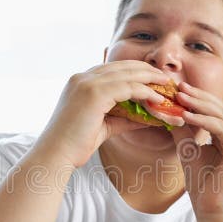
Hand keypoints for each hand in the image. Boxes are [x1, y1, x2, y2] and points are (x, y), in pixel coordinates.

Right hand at [35, 61, 170, 167]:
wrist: (56, 155)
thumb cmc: (75, 145)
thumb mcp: (103, 126)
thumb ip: (123, 118)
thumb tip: (147, 118)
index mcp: (80, 82)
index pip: (113, 69)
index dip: (135, 71)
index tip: (153, 78)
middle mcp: (82, 77)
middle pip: (123, 66)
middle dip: (146, 70)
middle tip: (165, 78)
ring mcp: (87, 83)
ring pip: (128, 74)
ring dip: (150, 79)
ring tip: (166, 85)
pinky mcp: (95, 93)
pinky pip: (128, 87)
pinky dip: (145, 92)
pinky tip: (157, 99)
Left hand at [169, 81, 222, 215]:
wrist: (213, 211)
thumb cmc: (203, 186)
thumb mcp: (188, 151)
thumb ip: (183, 131)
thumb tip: (169, 112)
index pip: (213, 110)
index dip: (196, 98)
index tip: (176, 89)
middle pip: (219, 108)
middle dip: (198, 96)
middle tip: (178, 87)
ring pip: (221, 115)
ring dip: (199, 105)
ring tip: (180, 97)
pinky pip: (222, 129)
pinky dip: (204, 121)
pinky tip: (187, 116)